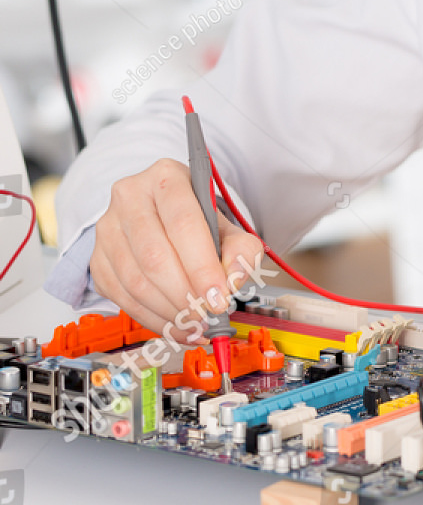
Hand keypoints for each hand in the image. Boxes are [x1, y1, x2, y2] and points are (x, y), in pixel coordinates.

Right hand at [91, 158, 261, 339]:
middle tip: (207, 316)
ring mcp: (108, 227)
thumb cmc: (196, 222)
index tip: (219, 297)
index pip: (183, 224)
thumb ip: (241, 250)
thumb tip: (233, 278)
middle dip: (185, 295)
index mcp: (167, 178)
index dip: (202, 266)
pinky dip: (152, 319)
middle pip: (155, 256)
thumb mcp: (227, 227)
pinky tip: (175, 325)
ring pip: (136, 281)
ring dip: (169, 312)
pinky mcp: (98, 258)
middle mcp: (130, 196)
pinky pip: (122, 297)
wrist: (162, 217)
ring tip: (195, 324)